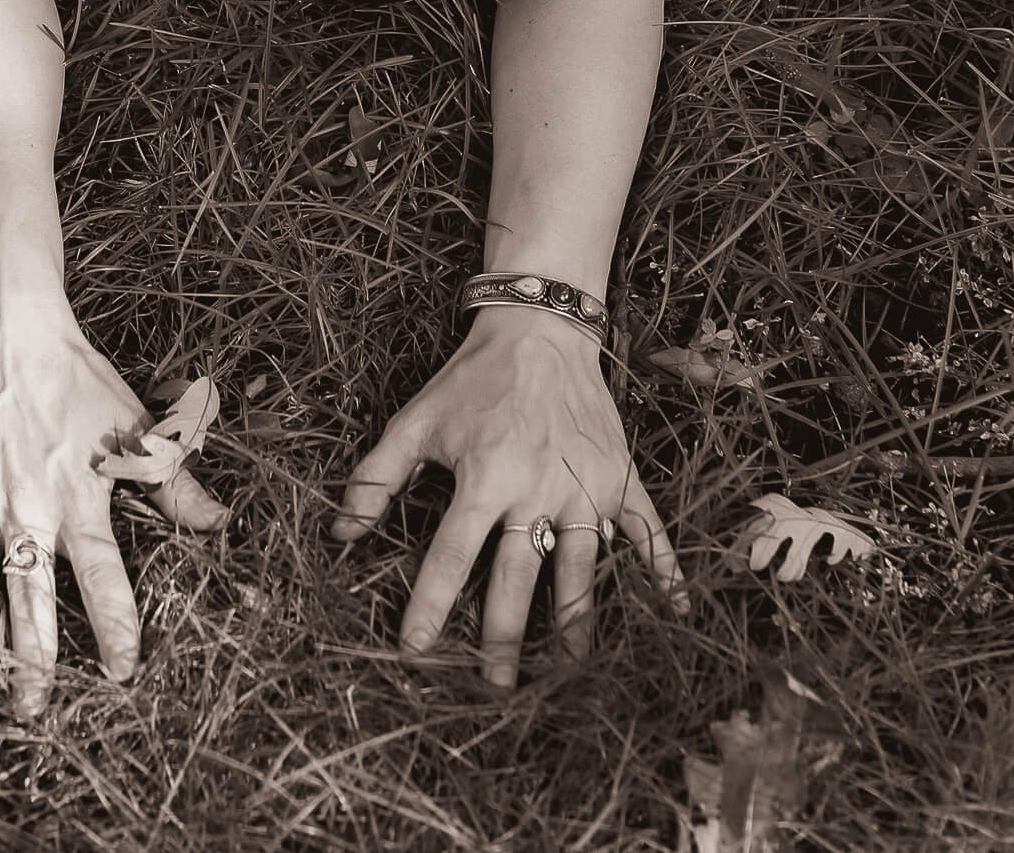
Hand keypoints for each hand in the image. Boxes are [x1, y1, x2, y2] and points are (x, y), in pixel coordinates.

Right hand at [0, 297, 228, 712]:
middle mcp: (28, 509)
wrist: (11, 333)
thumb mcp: (137, 429)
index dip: (114, 630)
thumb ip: (175, 484)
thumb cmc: (77, 382)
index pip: (103, 579)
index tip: (120, 674)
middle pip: (32, 601)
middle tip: (35, 712)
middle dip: (35, 662)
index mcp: (80, 498)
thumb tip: (222, 523)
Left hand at [331, 306, 688, 687]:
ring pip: (581, 567)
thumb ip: (376, 476)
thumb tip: (339, 532)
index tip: (413, 648)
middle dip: (504, 635)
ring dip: (575, 621)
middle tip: (496, 684)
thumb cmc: (471, 379)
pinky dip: (663, 567)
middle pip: (518, 576)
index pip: (450, 554)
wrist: (539, 329)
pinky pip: (647, 529)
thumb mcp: (416, 421)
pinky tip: (675, 610)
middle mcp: (535, 489)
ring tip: (568, 671)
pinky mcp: (619, 477)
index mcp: (484, 477)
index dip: (428, 604)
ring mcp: (584, 486)